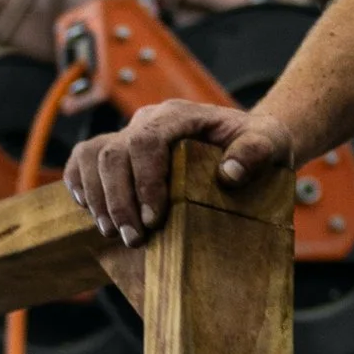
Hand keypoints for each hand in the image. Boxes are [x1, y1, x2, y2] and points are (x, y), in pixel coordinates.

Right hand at [61, 100, 295, 244]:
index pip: (147, 141)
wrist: (250, 143)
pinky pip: (84, 161)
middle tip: (134, 238)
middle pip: (113, 153)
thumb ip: (256, 152)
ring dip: (97, 198)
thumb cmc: (260, 143)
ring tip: (114, 233)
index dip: (145, 181)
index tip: (155, 219)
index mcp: (180, 115)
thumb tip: (229, 174)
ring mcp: (130, 135)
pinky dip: (80, 185)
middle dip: (118, 200)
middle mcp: (148, 121)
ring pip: (92, 156)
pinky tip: (92, 213)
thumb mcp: (272, 143)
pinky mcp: (121, 154)